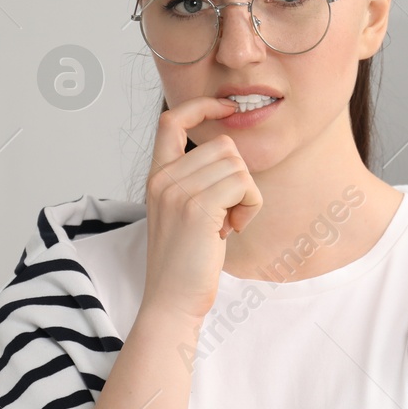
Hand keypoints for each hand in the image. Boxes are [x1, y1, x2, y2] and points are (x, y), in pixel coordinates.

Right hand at [138, 96, 264, 322]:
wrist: (172, 302)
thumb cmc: (184, 264)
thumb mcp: (183, 214)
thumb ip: (196, 183)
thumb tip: (231, 158)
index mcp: (157, 177)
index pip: (172, 120)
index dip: (202, 106)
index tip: (226, 106)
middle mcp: (163, 178)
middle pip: (224, 146)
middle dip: (239, 178)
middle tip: (227, 215)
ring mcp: (177, 191)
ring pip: (238, 164)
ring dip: (246, 196)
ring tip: (227, 225)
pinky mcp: (198, 207)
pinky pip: (244, 184)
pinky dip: (250, 206)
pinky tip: (233, 230)